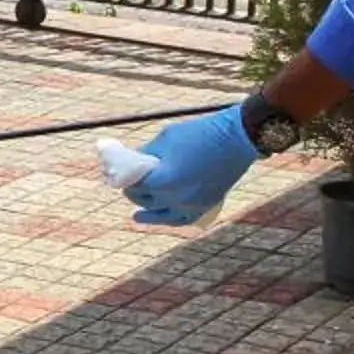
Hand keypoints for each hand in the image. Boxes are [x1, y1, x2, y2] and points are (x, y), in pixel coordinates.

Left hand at [128, 105, 261, 226]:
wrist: (237, 138)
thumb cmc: (199, 133)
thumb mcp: (166, 138)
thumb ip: (147, 154)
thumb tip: (133, 162)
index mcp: (164, 180)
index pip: (134, 184)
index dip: (123, 178)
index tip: (116, 173)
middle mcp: (176, 198)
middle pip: (145, 200)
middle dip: (134, 191)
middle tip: (128, 184)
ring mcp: (192, 205)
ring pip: (161, 215)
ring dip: (148, 211)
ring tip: (136, 215)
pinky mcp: (206, 206)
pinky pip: (182, 219)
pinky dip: (169, 220)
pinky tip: (160, 220)